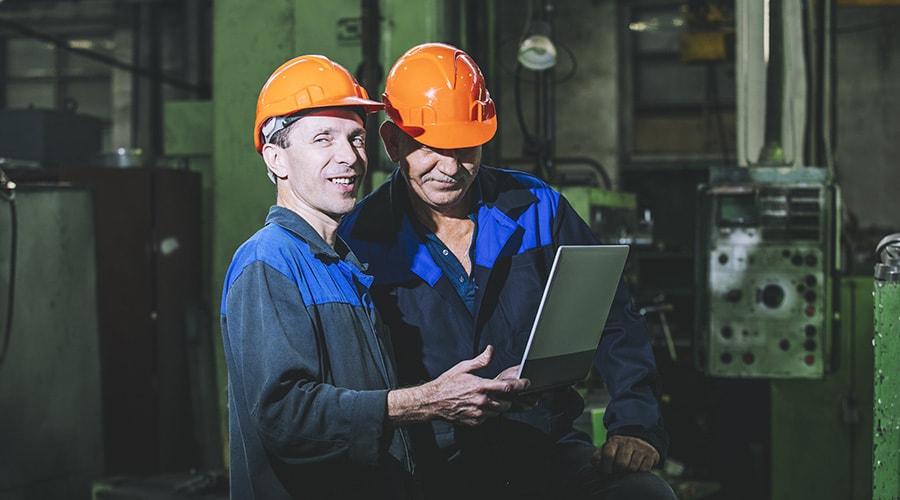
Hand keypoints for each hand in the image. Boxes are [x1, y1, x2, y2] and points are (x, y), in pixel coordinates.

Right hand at [388, 346, 530, 426]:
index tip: (527, 383)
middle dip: (508, 398)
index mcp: (480, 386)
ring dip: (497, 406)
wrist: (433, 402)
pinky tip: (478, 406)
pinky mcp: (475, 422)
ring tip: (486, 399)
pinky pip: (488, 418)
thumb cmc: (448, 384)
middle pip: (506, 403)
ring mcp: (478, 413)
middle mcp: (481, 401)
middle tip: (501, 393)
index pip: (507, 387)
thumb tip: (491, 350)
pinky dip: (487, 413)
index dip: (520, 385)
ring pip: (498, 412)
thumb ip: (481, 360)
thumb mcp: (463, 367)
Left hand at [591, 435, 659, 474]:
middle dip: (618, 471)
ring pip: (633, 468)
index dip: (606, 467)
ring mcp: (640, 447)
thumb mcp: (607, 449)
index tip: (606, 473)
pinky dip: (640, 472)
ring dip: (629, 472)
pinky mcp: (650, 454)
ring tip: (628, 469)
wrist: (640, 442)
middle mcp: (628, 442)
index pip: (608, 455)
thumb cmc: (619, 450)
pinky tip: (637, 468)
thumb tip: (595, 464)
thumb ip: (598, 456)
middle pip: (621, 464)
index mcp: (614, 441)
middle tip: (618, 472)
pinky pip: (644, 469)